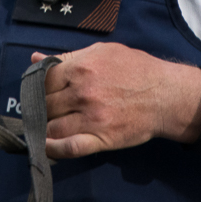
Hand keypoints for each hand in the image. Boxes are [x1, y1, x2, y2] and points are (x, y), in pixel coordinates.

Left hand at [32, 43, 200, 158]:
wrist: (165, 95)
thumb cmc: (135, 69)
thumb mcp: (101, 52)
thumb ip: (67, 56)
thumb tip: (35, 59)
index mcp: (81, 68)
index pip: (43, 80)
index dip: (39, 86)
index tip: (42, 91)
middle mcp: (82, 93)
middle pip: (46, 104)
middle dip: (43, 107)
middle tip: (47, 109)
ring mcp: (91, 117)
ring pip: (52, 126)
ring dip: (46, 127)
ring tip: (48, 126)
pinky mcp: (101, 138)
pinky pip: (69, 147)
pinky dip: (54, 149)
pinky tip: (48, 146)